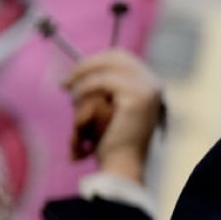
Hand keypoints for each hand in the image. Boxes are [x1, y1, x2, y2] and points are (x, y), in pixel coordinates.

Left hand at [63, 49, 163, 182]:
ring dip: (83, 76)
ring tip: (71, 93)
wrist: (122, 163)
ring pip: (109, 66)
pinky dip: (85, 87)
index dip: (96, 61)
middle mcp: (154, 83)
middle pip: (117, 56)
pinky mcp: (138, 98)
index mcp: (150, 84)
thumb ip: (106, 86)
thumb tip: (83, 66)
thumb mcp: (110, 106)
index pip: (122, 58)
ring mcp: (149, 89)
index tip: (75, 74)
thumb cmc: (112, 139)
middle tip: (66, 81)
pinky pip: (104, 81)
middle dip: (87, 64)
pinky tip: (77, 98)